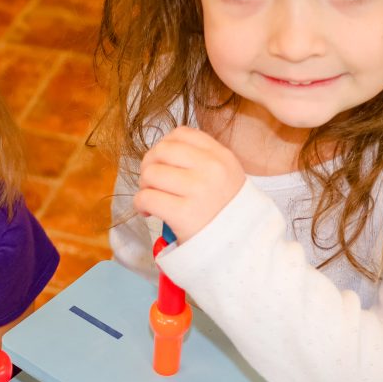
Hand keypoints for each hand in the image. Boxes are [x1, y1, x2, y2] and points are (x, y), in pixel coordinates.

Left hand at [134, 125, 245, 243]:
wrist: (242, 247)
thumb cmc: (226, 213)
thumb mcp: (227, 176)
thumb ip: (201, 159)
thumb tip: (161, 151)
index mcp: (222, 157)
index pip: (181, 134)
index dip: (164, 145)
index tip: (163, 162)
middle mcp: (212, 169)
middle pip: (162, 150)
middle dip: (150, 164)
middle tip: (152, 182)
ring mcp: (199, 191)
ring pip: (151, 173)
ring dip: (144, 186)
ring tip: (153, 199)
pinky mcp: (184, 214)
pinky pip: (146, 198)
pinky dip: (140, 205)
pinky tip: (148, 212)